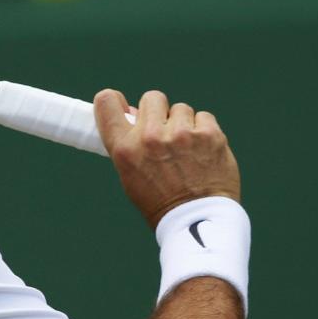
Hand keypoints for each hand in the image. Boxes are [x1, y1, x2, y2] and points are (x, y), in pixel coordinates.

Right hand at [94, 89, 240, 227]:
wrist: (197, 220)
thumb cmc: (160, 201)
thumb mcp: (130, 174)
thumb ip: (130, 143)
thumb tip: (136, 112)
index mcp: (124, 149)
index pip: (107, 103)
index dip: (114, 100)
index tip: (123, 105)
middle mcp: (150, 138)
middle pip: (152, 98)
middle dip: (157, 112)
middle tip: (163, 131)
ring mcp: (182, 134)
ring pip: (181, 109)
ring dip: (183, 123)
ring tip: (186, 149)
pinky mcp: (210, 134)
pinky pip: (203, 117)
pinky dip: (203, 130)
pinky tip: (202, 150)